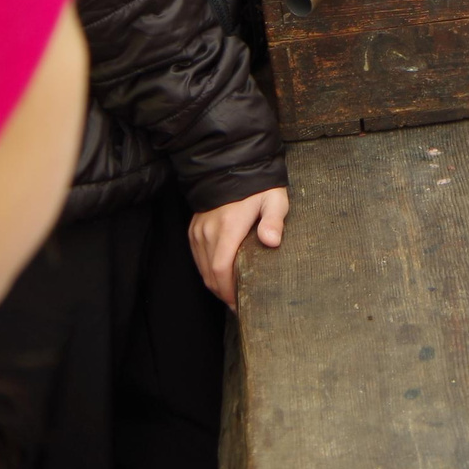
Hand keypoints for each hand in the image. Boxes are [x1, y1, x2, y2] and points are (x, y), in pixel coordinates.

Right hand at [189, 186, 289, 307]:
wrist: (232, 164)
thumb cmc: (258, 184)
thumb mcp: (274, 199)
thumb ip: (273, 221)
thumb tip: (271, 241)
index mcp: (228, 226)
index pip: (221, 269)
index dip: (228, 291)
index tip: (239, 304)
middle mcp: (208, 231)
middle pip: (209, 274)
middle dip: (222, 293)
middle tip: (239, 304)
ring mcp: (199, 230)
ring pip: (202, 268)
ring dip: (214, 283)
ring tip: (232, 293)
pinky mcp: (194, 228)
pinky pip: (198, 257)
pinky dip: (207, 270)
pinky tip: (221, 276)